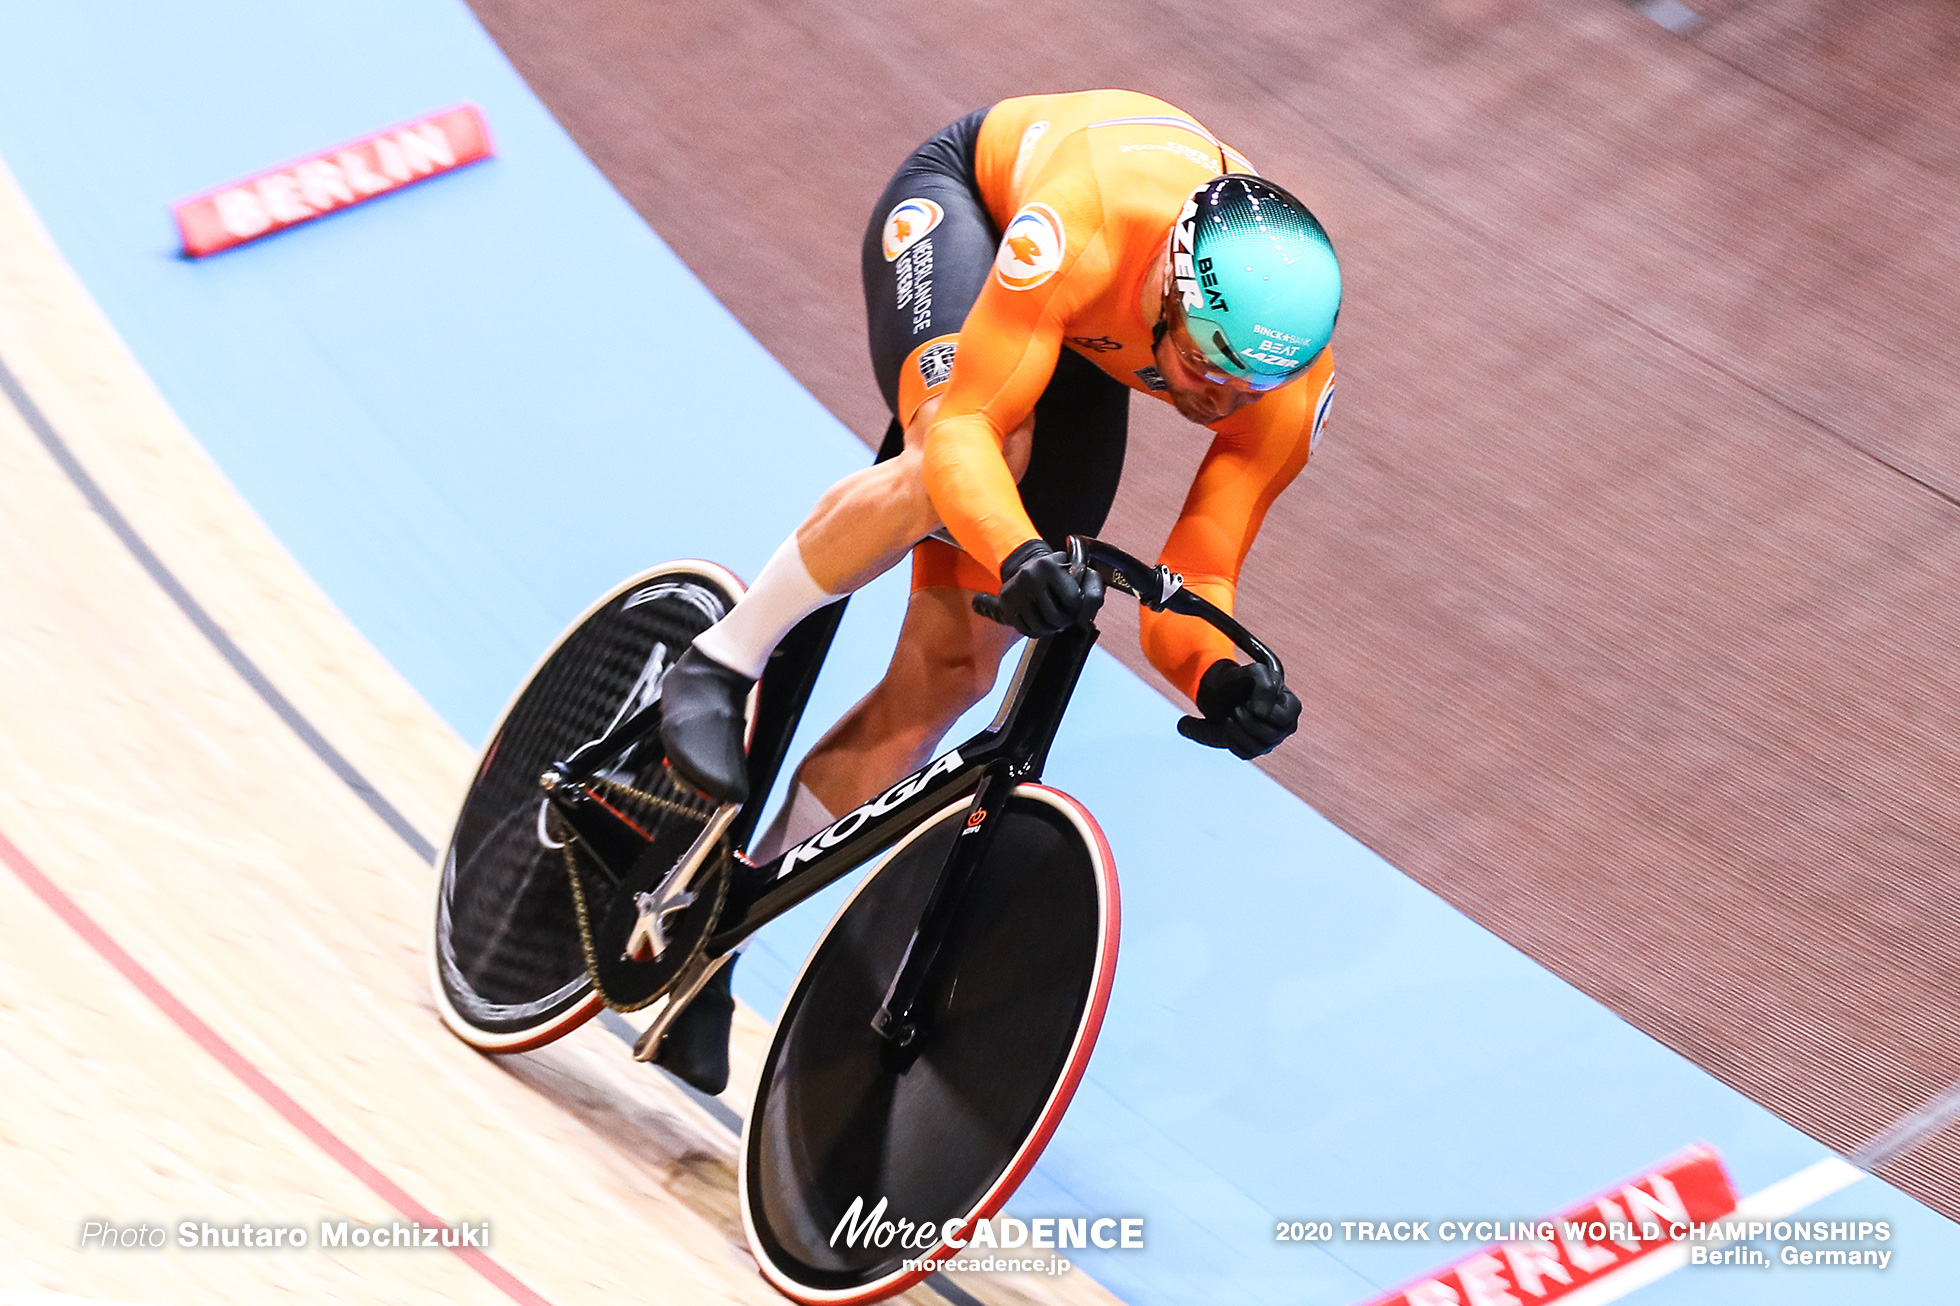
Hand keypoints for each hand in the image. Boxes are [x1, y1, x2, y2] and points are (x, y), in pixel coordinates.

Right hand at [992, 540, 1104, 636]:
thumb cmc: (1058, 574)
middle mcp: (1029, 576)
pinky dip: (1038, 631)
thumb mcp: (1078, 572)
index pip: (1074, 600)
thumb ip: (1093, 588)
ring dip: (1052, 629)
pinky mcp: (1006, 606)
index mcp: (1049, 565)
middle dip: (1066, 621)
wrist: (1024, 570)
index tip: (1075, 604)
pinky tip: (1040, 621)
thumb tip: (1086, 614)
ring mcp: (1015, 592)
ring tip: (1053, 619)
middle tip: (1065, 615)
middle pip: (1057, 618)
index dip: (1078, 608)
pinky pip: (1028, 631)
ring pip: (1042, 628)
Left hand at [1177, 659, 1299, 759]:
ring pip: (1256, 747)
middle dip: (1246, 720)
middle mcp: (1285, 727)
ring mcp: (1271, 741)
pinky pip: (1244, 753)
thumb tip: (1263, 712)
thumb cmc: (1242, 680)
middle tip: (1237, 707)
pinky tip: (1229, 726)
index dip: (1261, 709)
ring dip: (1236, 729)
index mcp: (1292, 707)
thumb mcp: (1255, 672)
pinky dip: (1231, 739)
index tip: (1249, 699)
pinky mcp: (1255, 750)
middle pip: (1270, 736)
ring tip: (1232, 715)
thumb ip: (1265, 685)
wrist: (1220, 690)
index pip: (1282, 718)